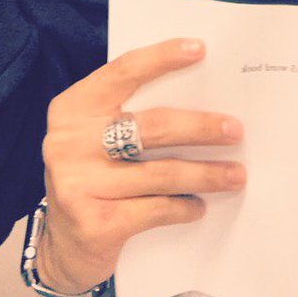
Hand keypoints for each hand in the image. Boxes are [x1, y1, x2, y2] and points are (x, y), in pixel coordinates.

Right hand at [37, 39, 244, 293]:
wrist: (61, 247)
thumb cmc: (92, 175)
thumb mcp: (96, 135)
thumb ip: (129, 114)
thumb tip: (198, 96)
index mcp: (73, 107)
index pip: (123, 72)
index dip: (162, 58)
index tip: (200, 49)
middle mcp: (69, 141)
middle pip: (152, 125)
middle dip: (201, 127)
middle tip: (236, 129)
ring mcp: (78, 184)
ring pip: (160, 173)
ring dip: (205, 173)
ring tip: (236, 174)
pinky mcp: (94, 223)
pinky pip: (154, 209)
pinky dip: (183, 207)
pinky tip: (199, 205)